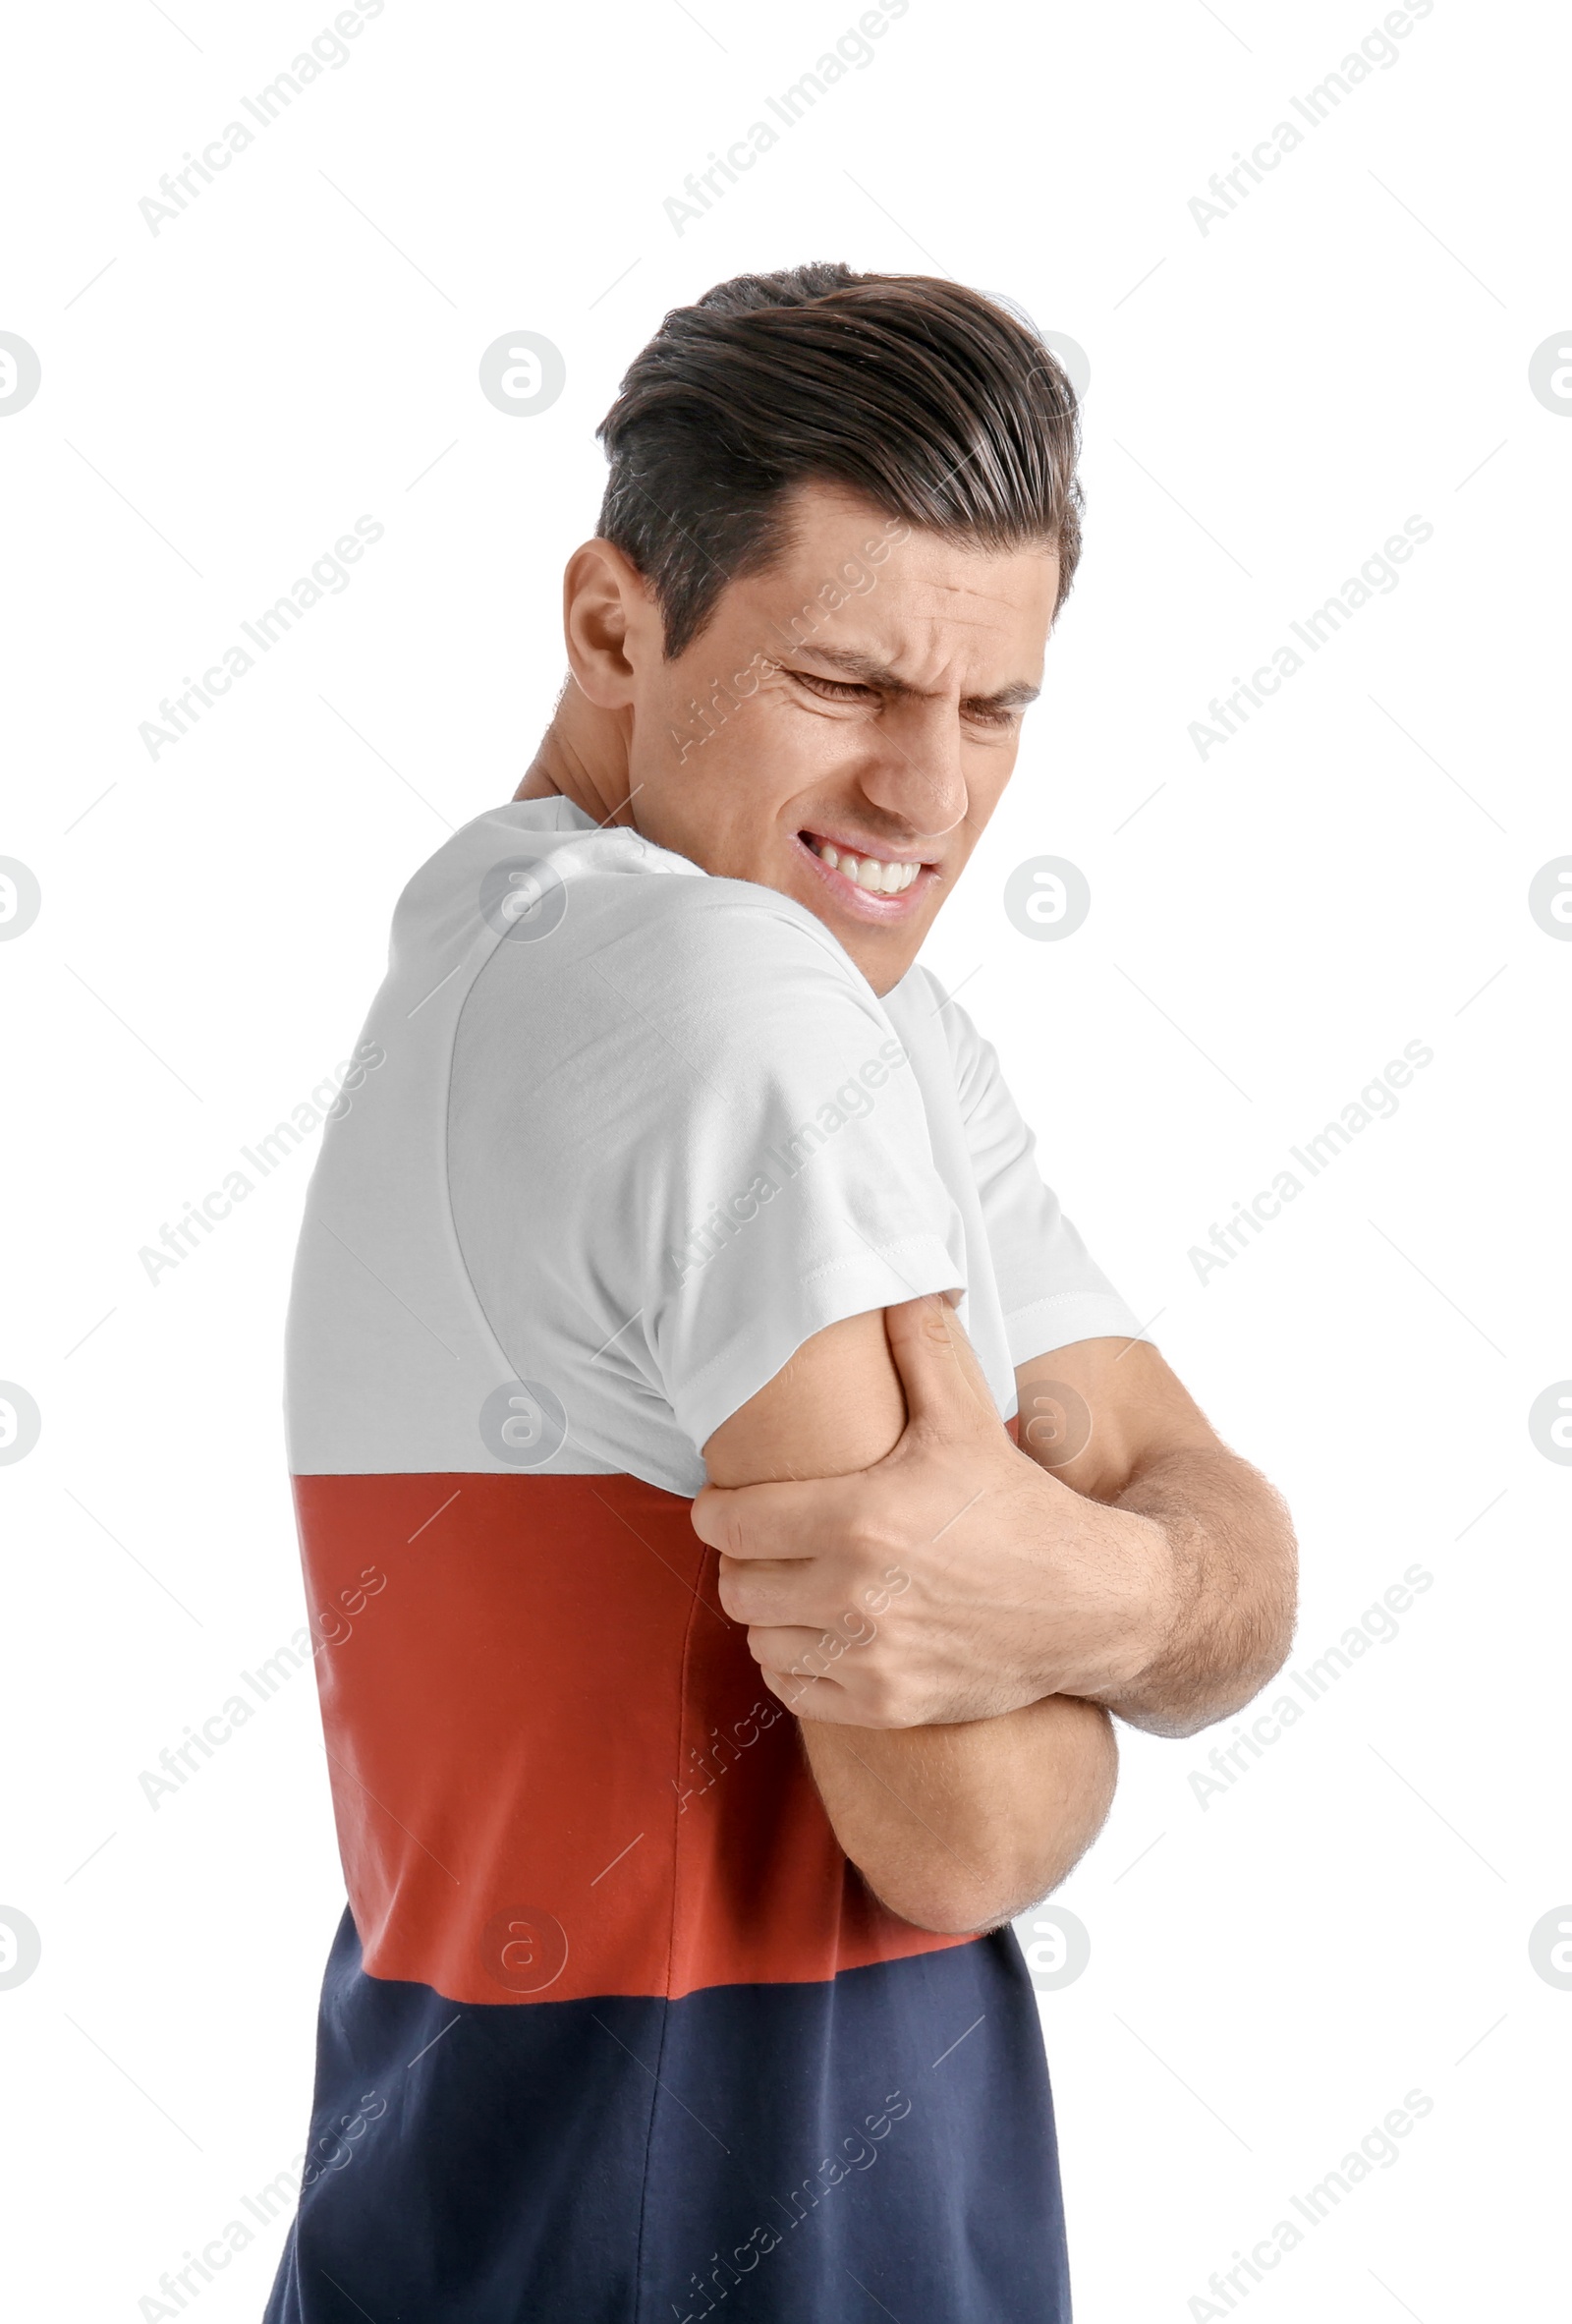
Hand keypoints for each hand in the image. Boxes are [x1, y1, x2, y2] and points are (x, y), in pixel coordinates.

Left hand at [690, 1296, 1177, 1726]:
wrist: (1092, 1604)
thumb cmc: (1021, 1506)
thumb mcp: (966, 1416)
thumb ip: (919, 1346)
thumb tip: (897, 1282)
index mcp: (859, 1516)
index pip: (730, 1523)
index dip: (716, 1510)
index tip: (723, 1502)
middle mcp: (856, 1593)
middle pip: (736, 1585)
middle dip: (742, 1561)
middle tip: (763, 1544)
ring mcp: (872, 1657)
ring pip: (760, 1640)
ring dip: (767, 1614)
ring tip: (792, 1587)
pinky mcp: (888, 1704)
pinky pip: (794, 1690)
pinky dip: (794, 1665)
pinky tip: (818, 1635)